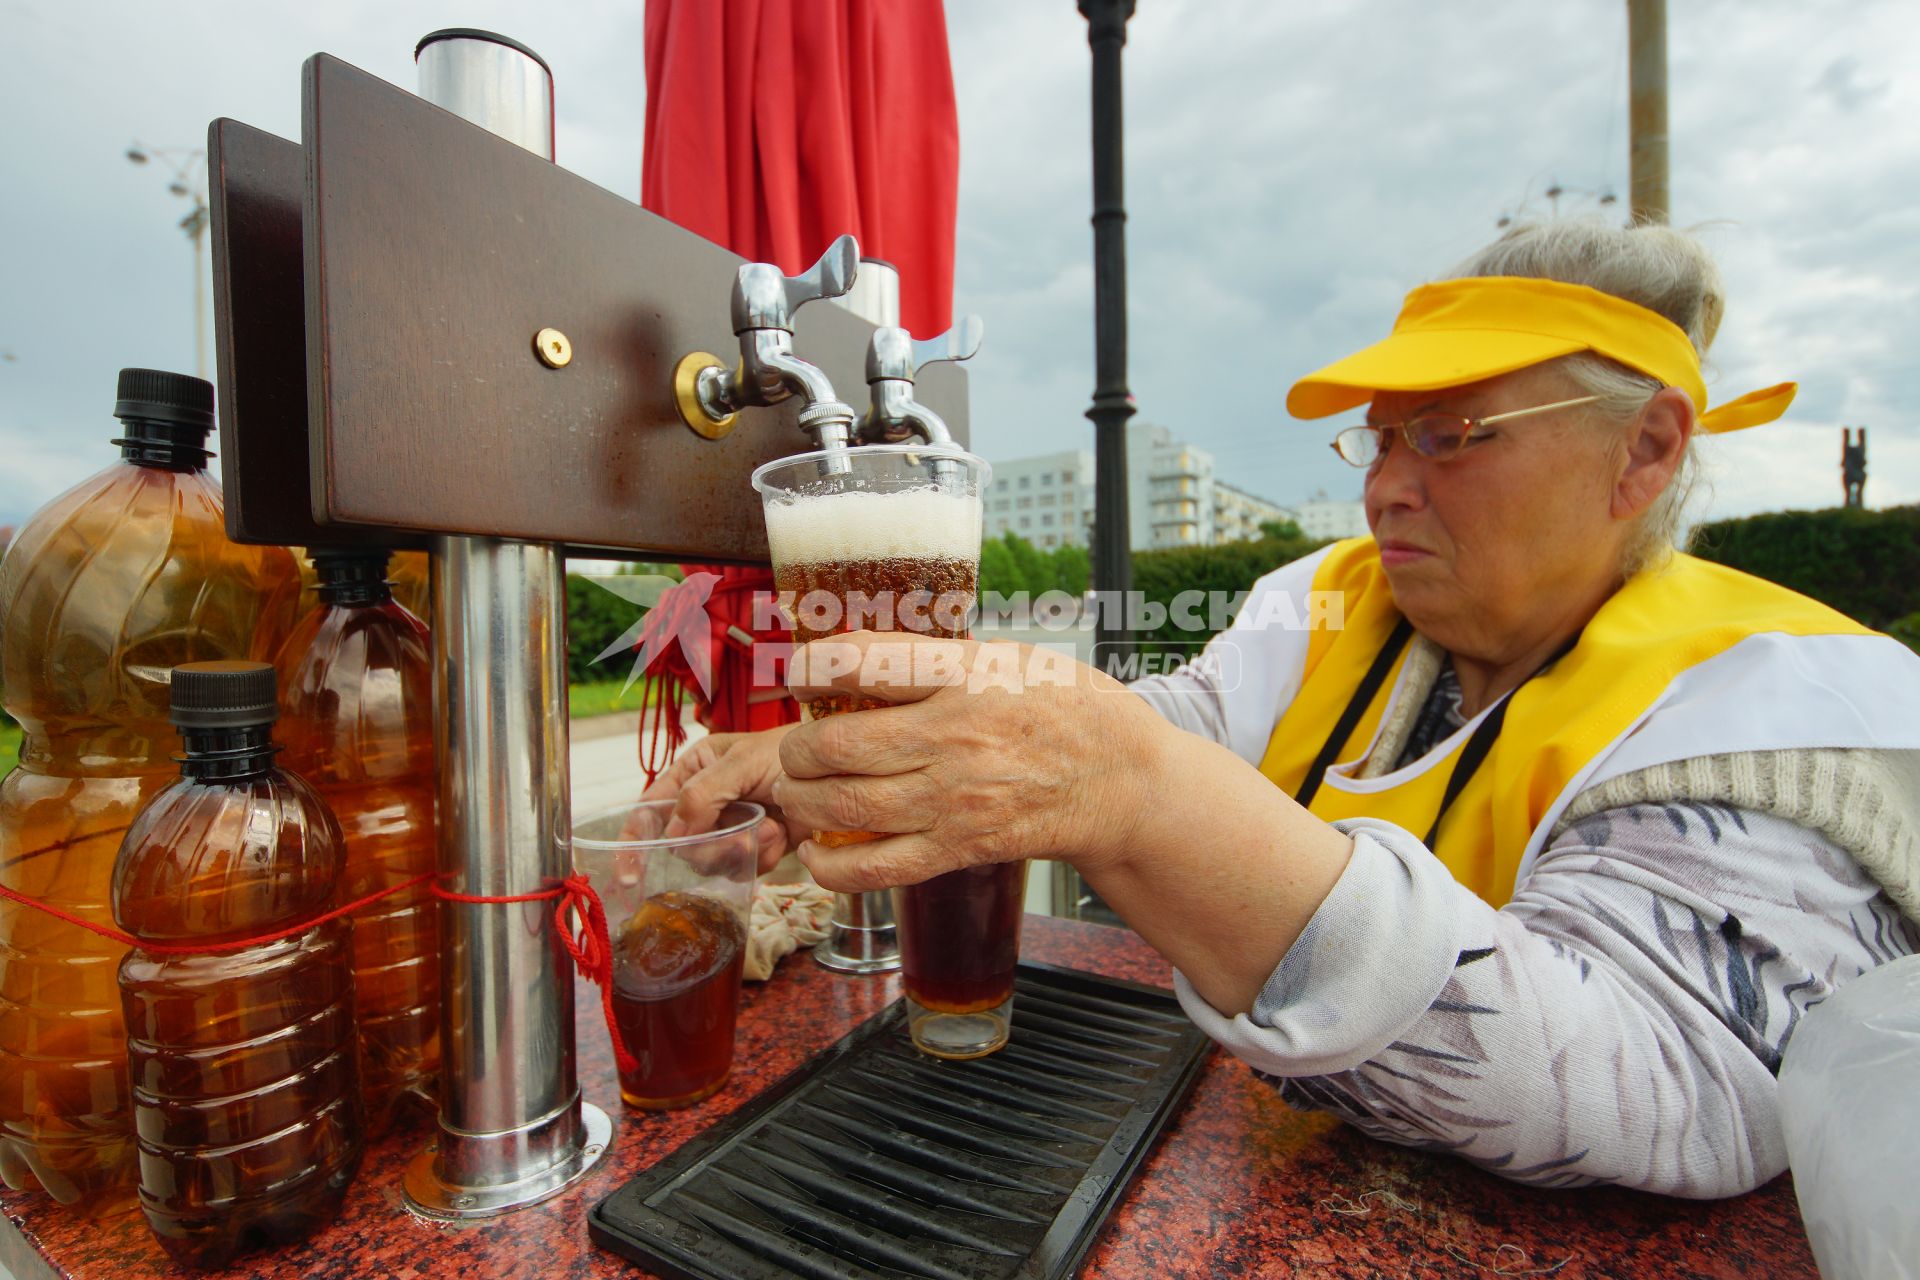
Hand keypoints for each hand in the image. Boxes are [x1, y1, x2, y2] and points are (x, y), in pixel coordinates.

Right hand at [641, 726, 798, 873]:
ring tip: (770, 827)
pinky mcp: (755, 847)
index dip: (634, 842)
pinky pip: (742, 870)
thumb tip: (675, 834)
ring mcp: (729, 828)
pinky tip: (779, 835)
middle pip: (681, 847)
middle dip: (709, 848)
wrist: (836, 773)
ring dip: (740, 850)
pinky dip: (761, 858)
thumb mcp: (741, 762)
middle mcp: (704, 803)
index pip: (649, 810)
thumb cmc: (787, 752)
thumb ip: (703, 794)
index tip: (631, 874)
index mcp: (691, 773)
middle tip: (738, 835)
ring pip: (710, 864)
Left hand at [771, 632, 1170, 892]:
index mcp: (964, 673)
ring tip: (801, 792)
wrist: (1124, 780)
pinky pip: (875, 867)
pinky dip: (830, 866)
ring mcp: (955, 797)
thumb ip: (932, 657)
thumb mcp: (1003, 656)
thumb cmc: (1064, 707)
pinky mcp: (959, 847)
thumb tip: (851, 656)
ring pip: (843, 807)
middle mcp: (955, 734)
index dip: (812, 666)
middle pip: (837, 745)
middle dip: (797, 749)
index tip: (799, 673)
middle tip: (798, 749)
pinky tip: (818, 852)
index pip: (864, 661)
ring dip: (803, 801)